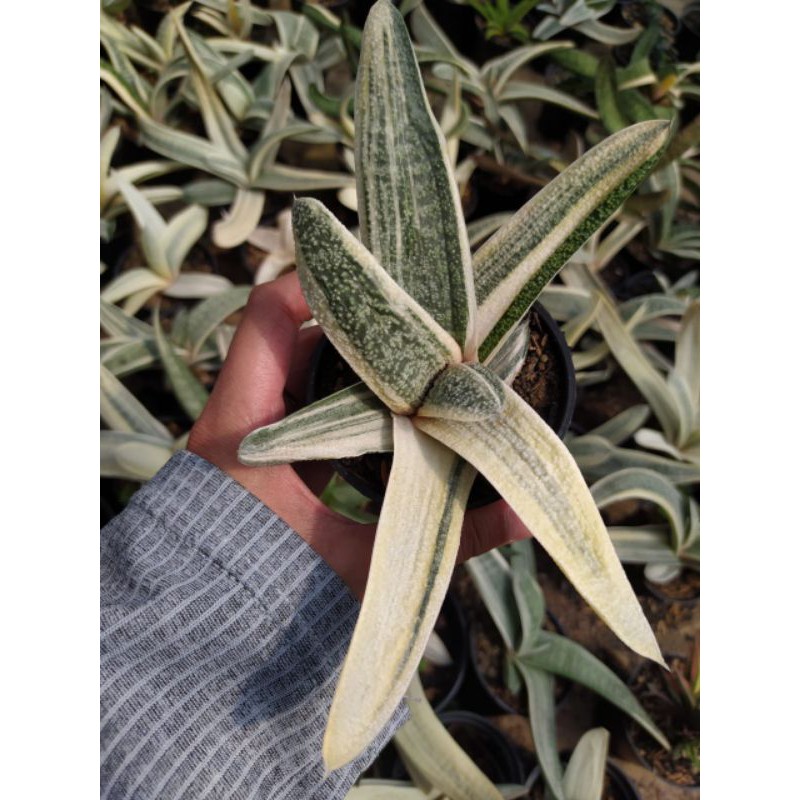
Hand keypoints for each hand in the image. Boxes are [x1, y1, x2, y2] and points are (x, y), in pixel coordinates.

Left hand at [188, 273, 528, 596]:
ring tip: (407, 359)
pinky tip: (383, 411)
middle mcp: (235, 423)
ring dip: (347, 364)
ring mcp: (241, 439)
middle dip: (352, 326)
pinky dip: (336, 401)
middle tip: (412, 321)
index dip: (317, 284)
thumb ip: (446, 536)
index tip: (378, 278)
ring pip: (295, 374)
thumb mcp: (363, 562)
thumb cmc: (280, 602)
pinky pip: (295, 409)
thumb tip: (527, 515)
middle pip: (291, 340)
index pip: (268, 321)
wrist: (211, 650)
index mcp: (244, 429)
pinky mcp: (253, 462)